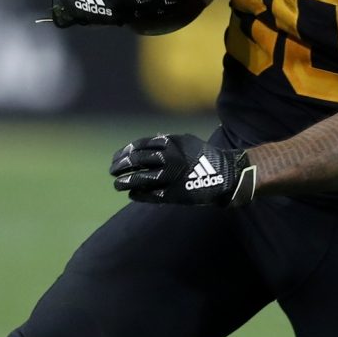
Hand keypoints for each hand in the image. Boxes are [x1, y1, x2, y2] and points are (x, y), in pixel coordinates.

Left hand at [110, 133, 256, 205]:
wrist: (225, 175)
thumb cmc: (203, 158)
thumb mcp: (185, 142)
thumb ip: (165, 144)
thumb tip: (141, 148)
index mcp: (171, 143)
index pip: (139, 146)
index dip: (125, 153)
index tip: (116, 158)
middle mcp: (169, 158)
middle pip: (137, 161)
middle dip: (121, 166)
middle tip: (112, 170)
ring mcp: (171, 177)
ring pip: (140, 178)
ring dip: (126, 181)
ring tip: (117, 184)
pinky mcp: (175, 193)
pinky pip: (151, 194)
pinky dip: (139, 194)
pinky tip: (132, 194)